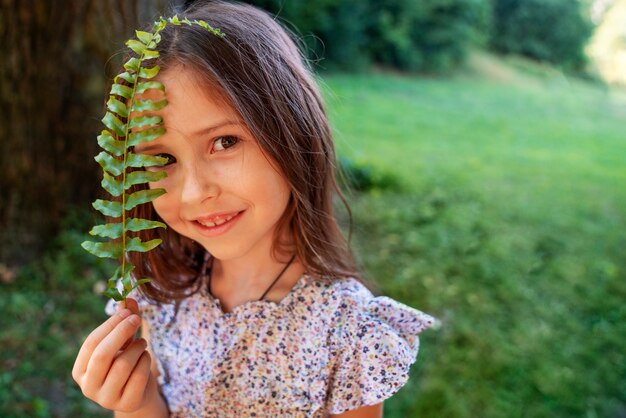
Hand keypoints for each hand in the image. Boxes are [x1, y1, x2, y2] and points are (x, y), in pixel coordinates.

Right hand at [72, 298, 156, 412]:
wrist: (137, 393)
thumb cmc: (125, 362)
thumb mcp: (122, 341)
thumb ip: (123, 320)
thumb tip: (129, 298)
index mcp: (80, 370)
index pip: (91, 343)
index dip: (110, 324)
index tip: (127, 312)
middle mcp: (88, 387)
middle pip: (103, 355)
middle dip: (122, 332)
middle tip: (137, 319)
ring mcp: (106, 399)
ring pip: (123, 365)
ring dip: (138, 347)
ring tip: (142, 344)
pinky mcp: (126, 404)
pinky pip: (139, 375)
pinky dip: (146, 361)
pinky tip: (145, 358)